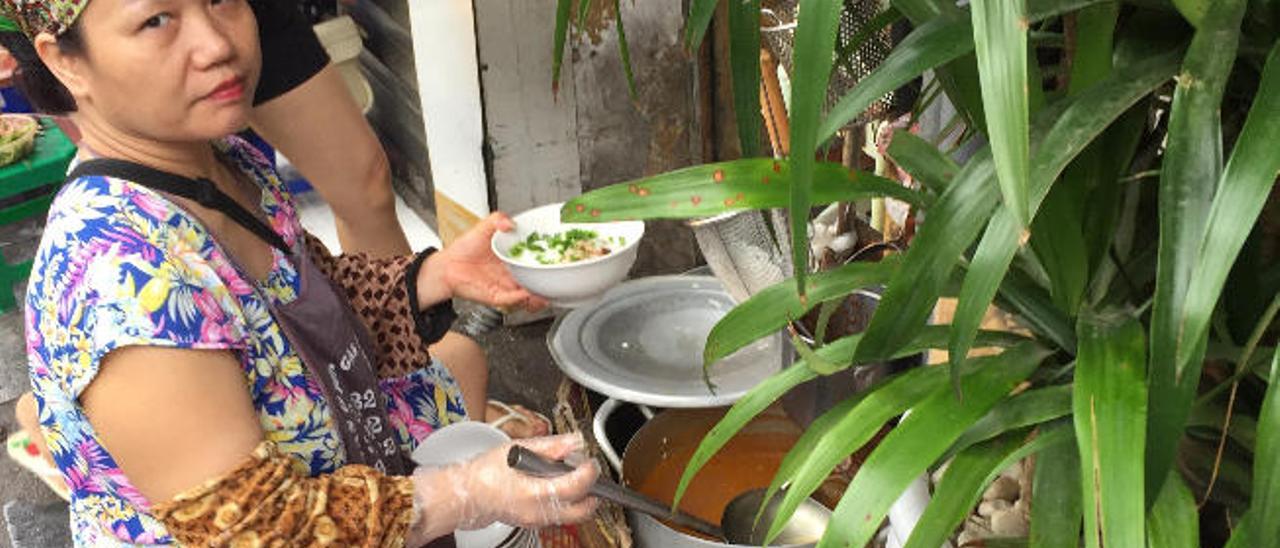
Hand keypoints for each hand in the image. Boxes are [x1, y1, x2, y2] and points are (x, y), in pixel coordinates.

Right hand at [406, 434, 599, 543]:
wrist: (467, 494)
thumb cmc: (486, 472)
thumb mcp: (517, 449)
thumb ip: (550, 446)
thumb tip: (574, 442)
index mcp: (534, 492)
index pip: (576, 487)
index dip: (589, 472)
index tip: (590, 461)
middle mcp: (538, 512)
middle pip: (583, 511)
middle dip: (593, 492)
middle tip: (589, 474)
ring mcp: (537, 521)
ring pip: (573, 515)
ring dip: (581, 498)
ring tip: (573, 478)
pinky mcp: (535, 523)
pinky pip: (560, 516)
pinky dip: (567, 502)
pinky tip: (558, 485)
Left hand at [417, 213, 547, 311]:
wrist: (446, 266)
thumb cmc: (463, 250)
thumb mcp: (483, 228)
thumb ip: (497, 220)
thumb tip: (510, 223)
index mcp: (512, 260)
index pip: (535, 263)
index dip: (546, 263)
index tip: (556, 260)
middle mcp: (511, 275)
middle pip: (536, 283)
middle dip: (549, 285)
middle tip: (558, 279)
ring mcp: (505, 287)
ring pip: (528, 297)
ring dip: (539, 296)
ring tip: (547, 292)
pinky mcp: (495, 297)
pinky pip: (511, 300)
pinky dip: (520, 298)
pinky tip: (526, 293)